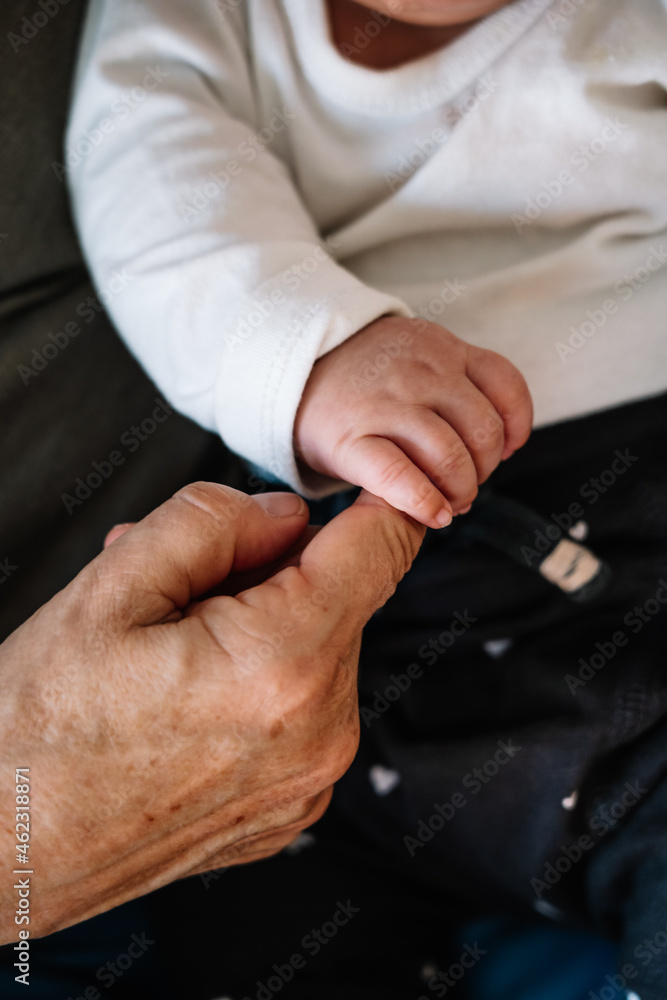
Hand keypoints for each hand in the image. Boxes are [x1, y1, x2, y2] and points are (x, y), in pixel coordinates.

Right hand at [0, 483, 424, 940]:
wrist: (0, 855)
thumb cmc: (35, 731)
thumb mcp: (110, 586)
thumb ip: (214, 522)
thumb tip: (287, 513)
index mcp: (281, 664)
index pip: (380, 547)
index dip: (379, 498)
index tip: (369, 476)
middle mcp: (319, 732)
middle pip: (341, 598)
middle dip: (273, 571)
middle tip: (179, 580)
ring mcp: (310, 780)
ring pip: (321, 650)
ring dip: (263, 625)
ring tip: (167, 640)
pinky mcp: (294, 808)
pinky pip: (306, 710)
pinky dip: (263, 682)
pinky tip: (188, 690)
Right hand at [295, 316, 532, 527]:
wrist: (292, 366)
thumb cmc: (364, 376)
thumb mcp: (417, 354)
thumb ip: (459, 384)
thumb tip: (505, 447)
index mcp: (442, 349)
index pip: (506, 387)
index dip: (516, 428)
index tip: (506, 450)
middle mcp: (421, 372)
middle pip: (484, 431)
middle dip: (484, 470)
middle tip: (465, 485)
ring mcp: (386, 403)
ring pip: (450, 458)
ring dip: (459, 492)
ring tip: (448, 504)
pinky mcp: (351, 439)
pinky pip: (401, 477)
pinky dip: (424, 502)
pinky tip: (431, 515)